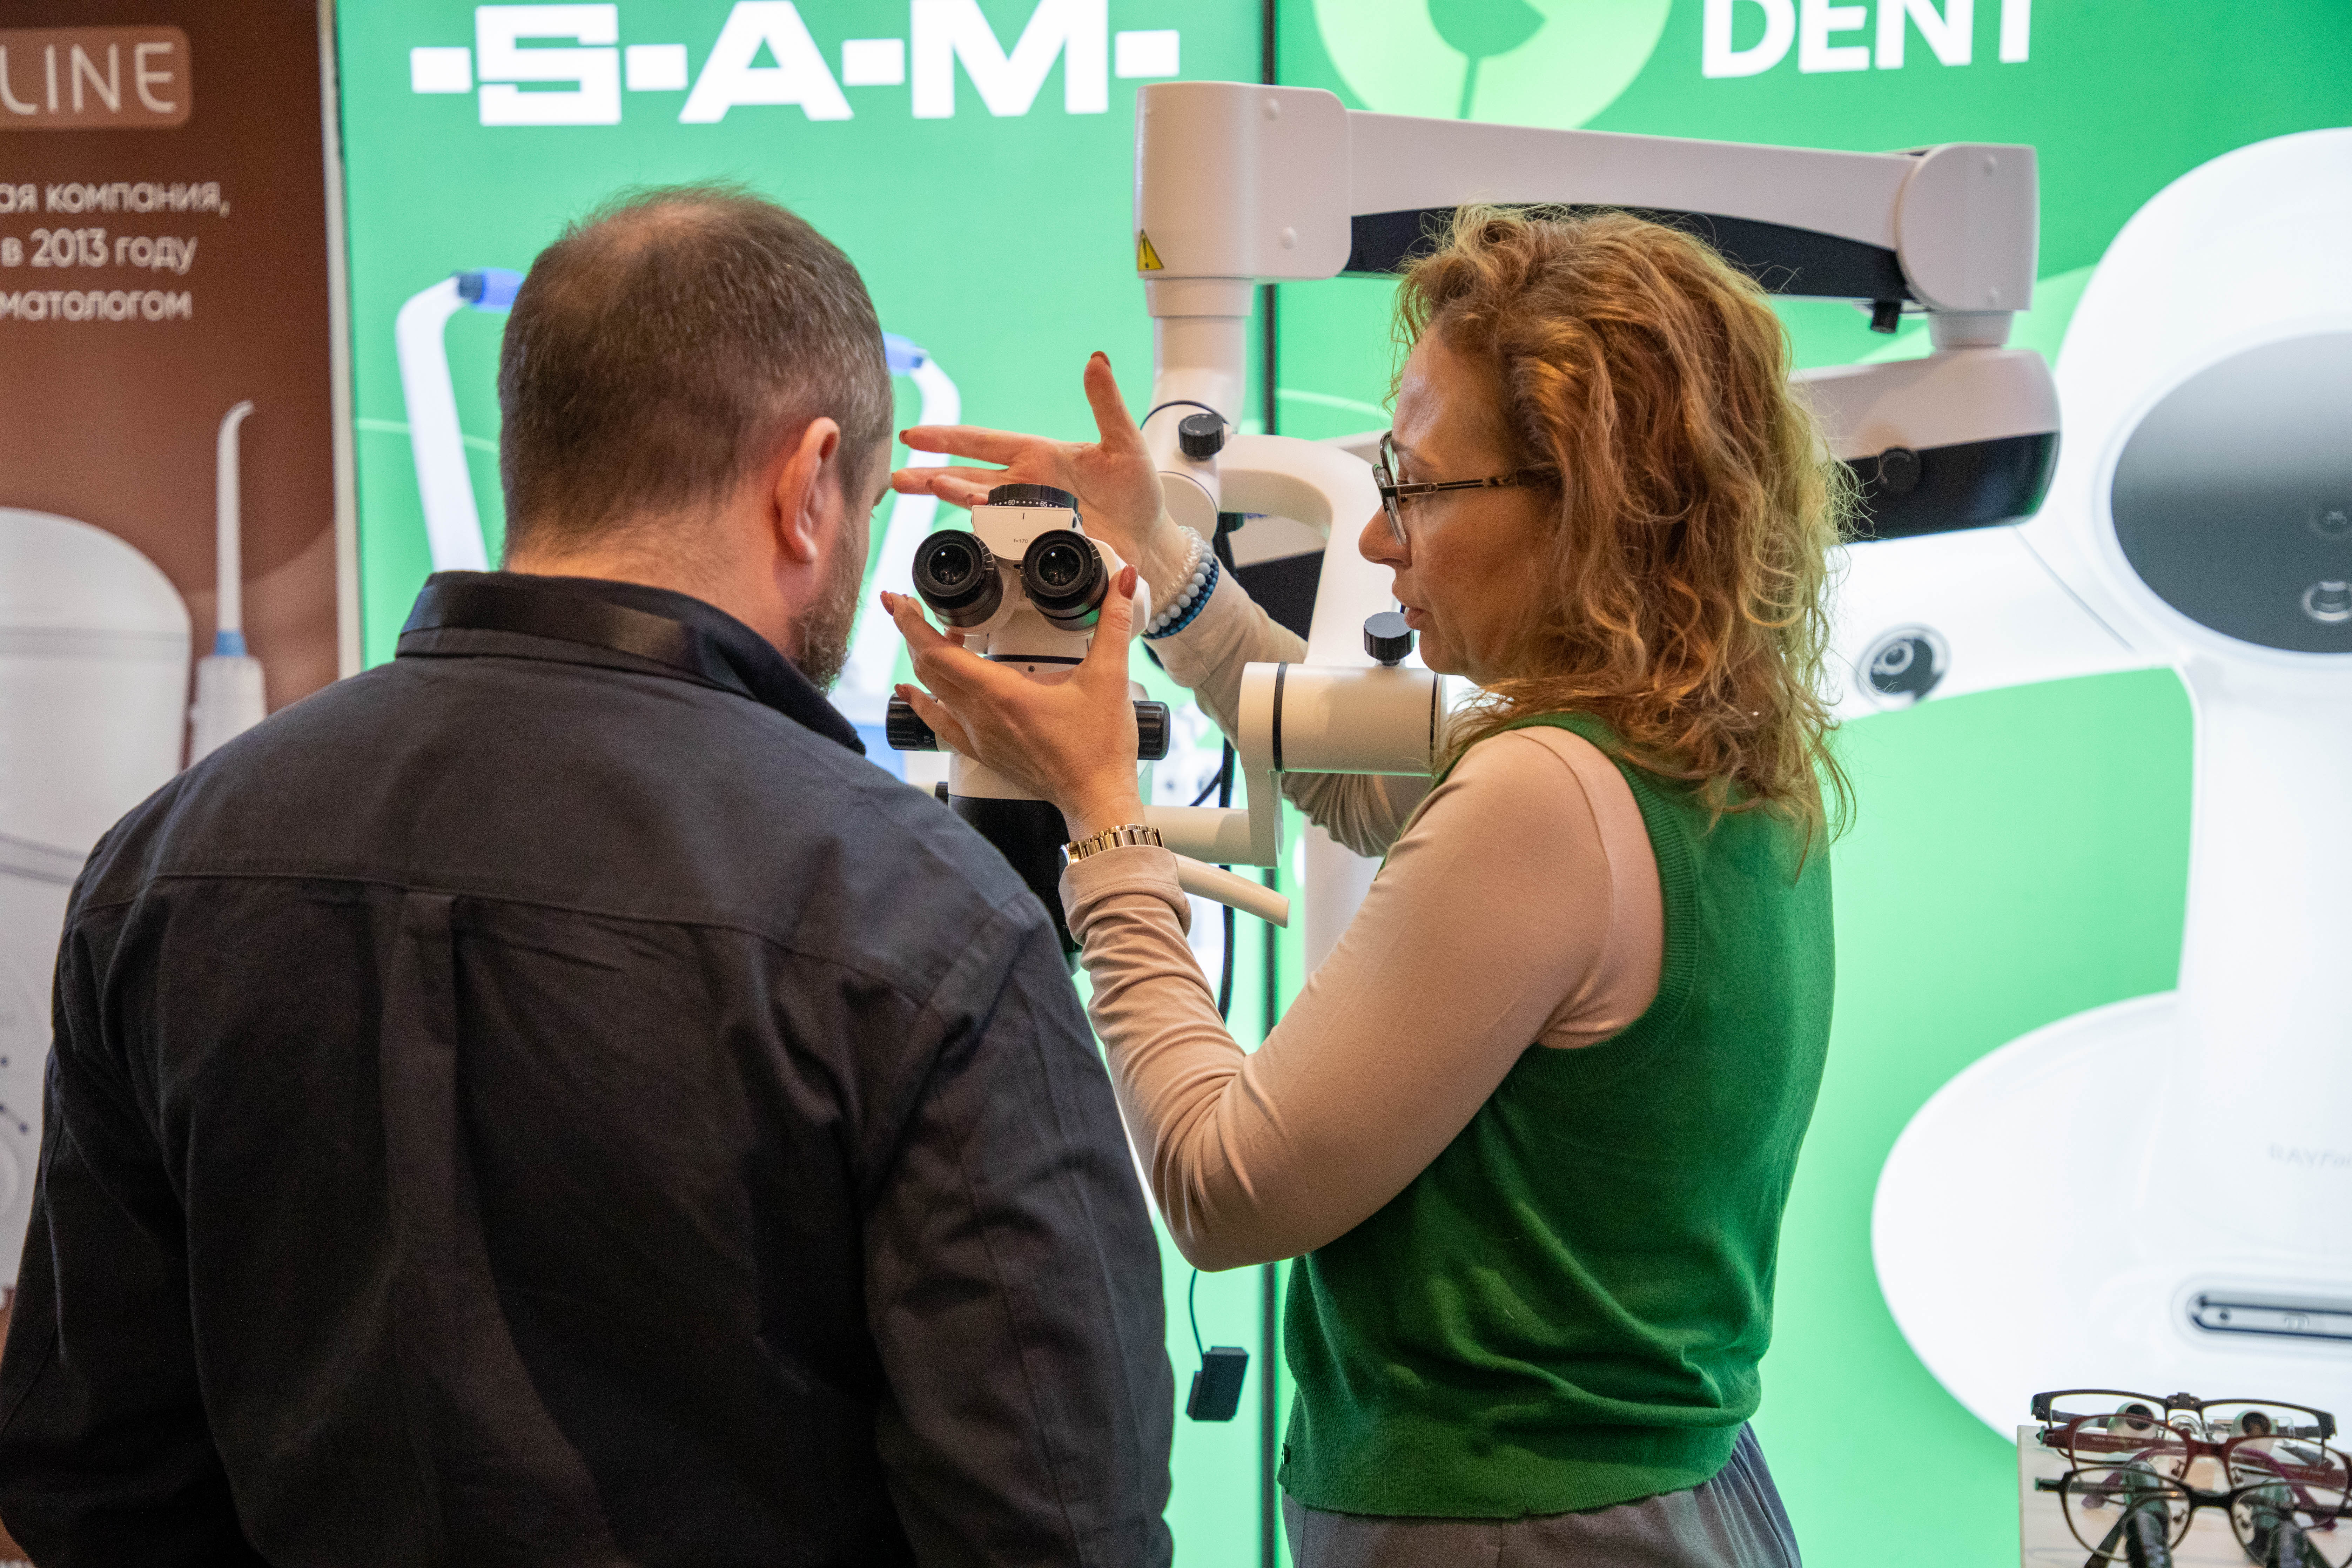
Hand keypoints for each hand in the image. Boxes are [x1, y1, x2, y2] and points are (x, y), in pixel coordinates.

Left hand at [884, 566, 1146, 839]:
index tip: (898, 600)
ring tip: (927, 635)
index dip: (912, 622)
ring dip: (923, 661)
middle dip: (913, 632)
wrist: (1096, 798)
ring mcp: (979, 736)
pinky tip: (913, 693)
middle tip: (911, 605)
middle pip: (927, 668)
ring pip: (931, 692)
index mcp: (1001, 693)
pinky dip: (922, 703)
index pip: (937, 652)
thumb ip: (1114, 623)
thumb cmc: (1099, 748)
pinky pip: (939, 723)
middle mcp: (981, 716)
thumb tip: (1121, 581)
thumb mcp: (1110, 677)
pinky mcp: (984, 752)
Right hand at [891, 352, 1173, 572]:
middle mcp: (1025, 486)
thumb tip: (1096, 361)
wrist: (1151, 540)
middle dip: (930, 475)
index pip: (982, 442)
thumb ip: (1107, 404)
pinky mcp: (1037, 545)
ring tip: (926, 486)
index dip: (947, 438)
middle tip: (898, 477)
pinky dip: (986, 532)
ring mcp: (1027, 517)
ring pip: (979, 505)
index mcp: (1037, 456)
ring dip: (952, 496)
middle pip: (966, 477)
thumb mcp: (1125, 444)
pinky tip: (970, 524)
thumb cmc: (1138, 492)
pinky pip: (1004, 539)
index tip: (913, 436)